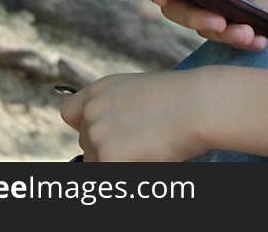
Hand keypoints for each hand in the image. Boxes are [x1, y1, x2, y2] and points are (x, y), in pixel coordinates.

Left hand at [59, 71, 207, 161]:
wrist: (198, 105)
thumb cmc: (182, 100)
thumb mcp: (142, 93)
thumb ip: (118, 109)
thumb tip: (113, 136)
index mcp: (100, 90)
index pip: (69, 112)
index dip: (84, 125)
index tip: (103, 133)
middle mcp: (92, 110)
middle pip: (86, 145)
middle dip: (108, 149)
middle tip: (141, 144)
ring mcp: (97, 135)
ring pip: (96, 164)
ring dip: (118, 162)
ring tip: (149, 148)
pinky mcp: (107, 158)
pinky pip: (109, 177)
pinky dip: (130, 171)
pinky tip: (150, 158)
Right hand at [145, 0, 267, 50]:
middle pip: (176, 9)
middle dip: (193, 18)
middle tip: (219, 22)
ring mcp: (208, 13)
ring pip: (203, 29)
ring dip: (224, 34)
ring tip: (248, 33)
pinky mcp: (224, 31)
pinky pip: (227, 41)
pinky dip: (243, 43)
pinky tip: (260, 41)